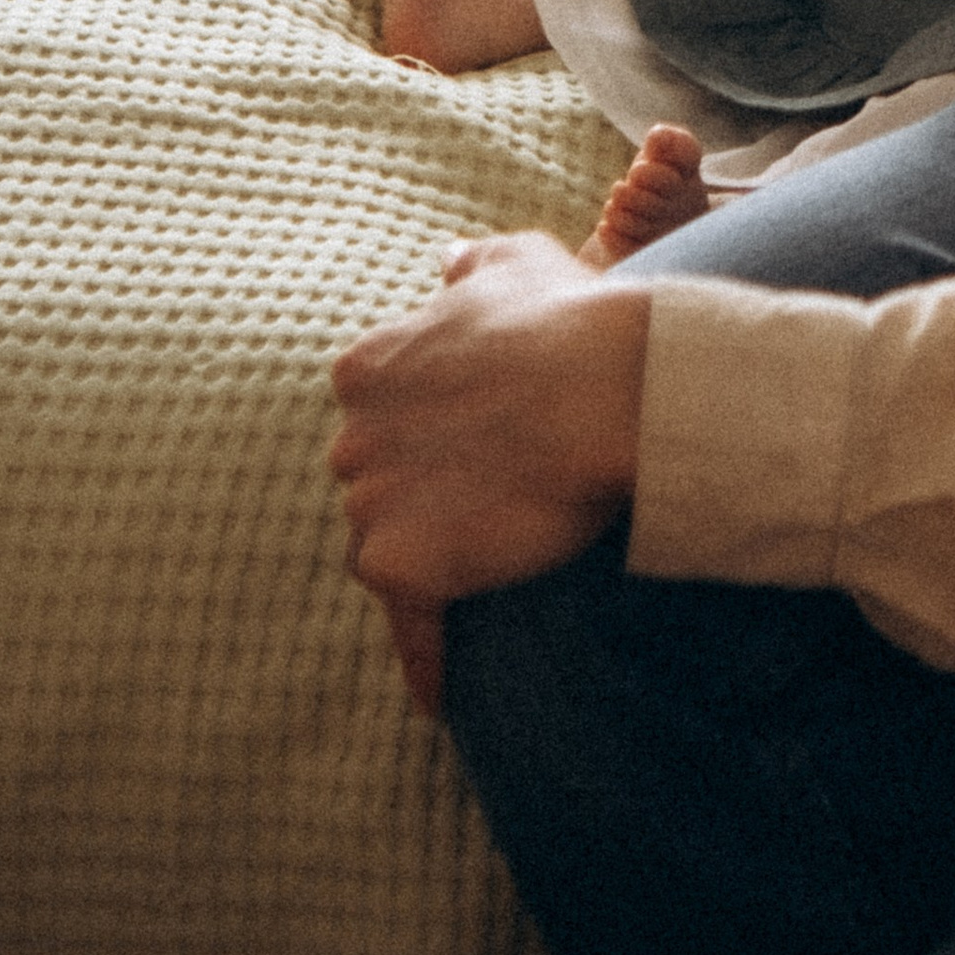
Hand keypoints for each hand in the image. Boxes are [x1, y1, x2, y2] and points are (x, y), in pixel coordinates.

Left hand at [329, 234, 651, 714]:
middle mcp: (351, 436)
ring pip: (387, 553)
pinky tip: (442, 694)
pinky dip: (426, 658)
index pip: (377, 420)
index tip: (470, 450)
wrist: (603, 386)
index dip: (425, 439)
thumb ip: (469, 265)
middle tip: (485, 514)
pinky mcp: (398, 566)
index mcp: (368, 367)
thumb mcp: (514, 262)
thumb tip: (446, 260)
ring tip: (479, 591)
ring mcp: (370, 503)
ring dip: (425, 571)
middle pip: (374, 488)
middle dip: (417, 502)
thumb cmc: (569, 319)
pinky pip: (409, 626)